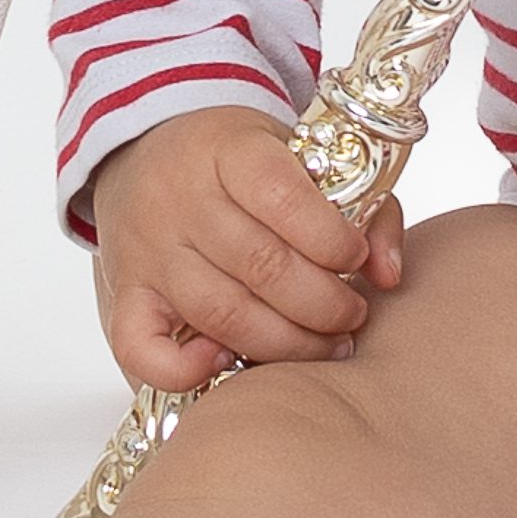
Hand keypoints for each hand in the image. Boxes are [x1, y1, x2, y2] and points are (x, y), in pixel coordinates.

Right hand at [88, 104, 407, 390]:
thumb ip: (365, 207)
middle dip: (324, 305)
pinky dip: (183, 368)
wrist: (147, 149)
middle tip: (351, 317)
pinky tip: (227, 361)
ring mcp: (150, 249)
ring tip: (321, 345)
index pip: (282, 196)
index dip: (332, 239)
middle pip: (261, 266)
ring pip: (219, 312)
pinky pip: (140, 345)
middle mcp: (181, 198)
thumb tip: (389, 275)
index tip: (357, 258)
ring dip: (285, 344)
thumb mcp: (304, 156)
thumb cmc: (241, 163)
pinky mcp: (127, 291)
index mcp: (229, 150)